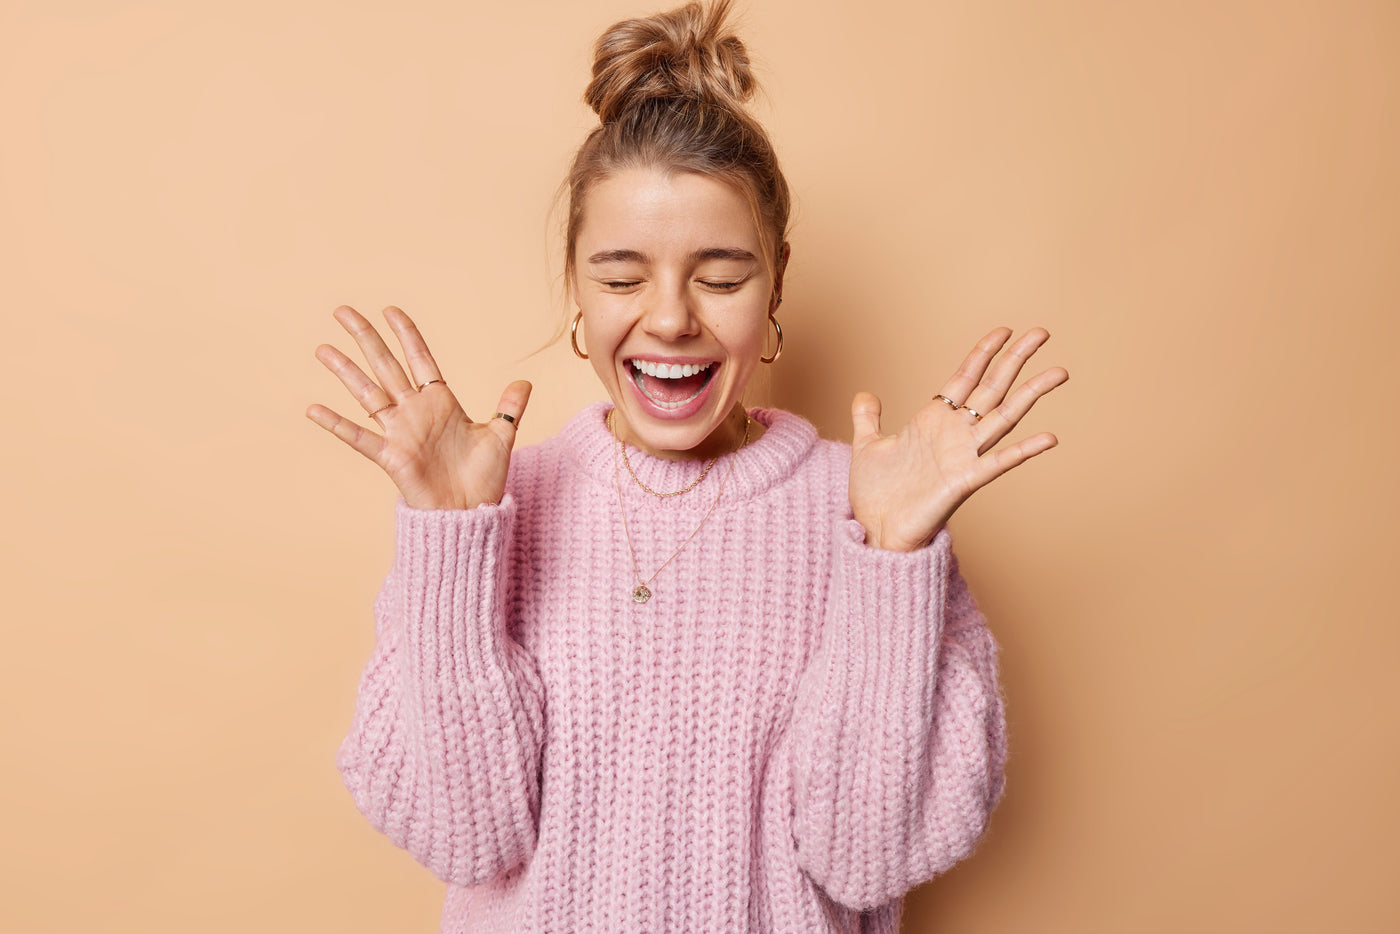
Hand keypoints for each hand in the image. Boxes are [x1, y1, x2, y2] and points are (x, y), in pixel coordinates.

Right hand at [306, 305, 531, 510]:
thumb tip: (525, 381)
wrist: (470, 512)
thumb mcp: (501, 436)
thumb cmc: (484, 478)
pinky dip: (336, 424)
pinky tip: (313, 409)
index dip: (406, 334)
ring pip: (367, 392)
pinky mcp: (391, 456)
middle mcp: (415, 411)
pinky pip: (359, 437)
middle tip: (342, 311)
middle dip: (366, 338)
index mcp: (441, 402)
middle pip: (385, 365)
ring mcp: (400, 432)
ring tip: (322, 349)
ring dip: (345, 370)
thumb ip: (510, 407)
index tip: (390, 310)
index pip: (419, 358)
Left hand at [848, 327, 1067, 550]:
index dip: (984, 353)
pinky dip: (1023, 451)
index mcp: (933, 420)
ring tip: (1058, 372)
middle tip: (1042, 333)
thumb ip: (868, 419)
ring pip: (1004, 417)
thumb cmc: (875, 494)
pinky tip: (1049, 438)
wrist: (874, 531)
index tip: (1005, 331)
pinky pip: (998, 462)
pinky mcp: (964, 482)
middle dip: (1016, 359)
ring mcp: (963, 456)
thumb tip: (864, 395)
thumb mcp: (867, 447)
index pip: (965, 377)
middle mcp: (954, 434)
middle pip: (992, 388)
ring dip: (1031, 394)